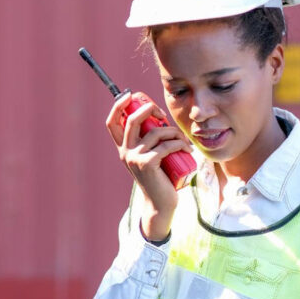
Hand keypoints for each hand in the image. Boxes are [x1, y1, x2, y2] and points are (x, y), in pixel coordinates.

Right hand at [105, 92, 190, 241]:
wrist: (160, 203)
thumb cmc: (160, 177)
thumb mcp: (151, 155)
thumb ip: (149, 139)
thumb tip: (158, 116)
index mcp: (123, 148)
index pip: (112, 122)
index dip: (118, 105)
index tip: (131, 94)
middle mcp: (125, 152)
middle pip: (132, 119)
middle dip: (149, 109)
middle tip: (163, 114)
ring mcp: (135, 158)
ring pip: (156, 132)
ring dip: (173, 132)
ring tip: (183, 140)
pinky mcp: (147, 164)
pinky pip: (166, 145)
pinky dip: (179, 144)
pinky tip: (187, 149)